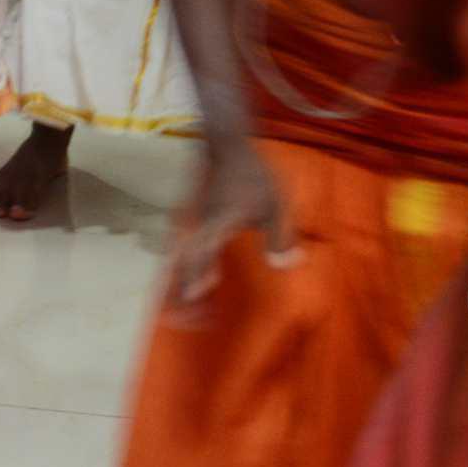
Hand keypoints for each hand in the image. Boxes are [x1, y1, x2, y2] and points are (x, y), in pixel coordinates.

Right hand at [167, 134, 295, 305]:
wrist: (226, 144)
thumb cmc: (253, 174)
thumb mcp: (275, 204)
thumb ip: (279, 236)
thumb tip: (286, 266)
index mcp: (219, 221)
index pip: (203, 251)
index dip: (197, 274)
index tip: (194, 297)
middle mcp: (200, 225)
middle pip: (184, 263)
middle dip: (183, 294)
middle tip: (188, 322)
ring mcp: (192, 224)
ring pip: (181, 260)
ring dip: (182, 287)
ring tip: (186, 315)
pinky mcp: (192, 224)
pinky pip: (185, 253)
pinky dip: (187, 273)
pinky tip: (199, 287)